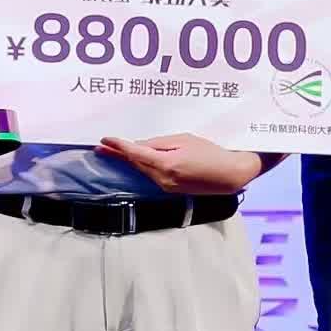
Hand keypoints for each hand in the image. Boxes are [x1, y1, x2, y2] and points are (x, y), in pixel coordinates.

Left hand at [97, 133, 262, 195]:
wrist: (229, 175)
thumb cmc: (210, 152)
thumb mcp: (183, 140)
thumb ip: (159, 143)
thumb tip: (140, 146)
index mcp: (165, 164)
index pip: (135, 153)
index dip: (119, 146)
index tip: (105, 140)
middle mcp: (162, 179)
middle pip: (135, 164)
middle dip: (118, 155)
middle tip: (100, 147)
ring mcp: (166, 187)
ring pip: (143, 170)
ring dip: (131, 160)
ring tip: (115, 151)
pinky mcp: (171, 190)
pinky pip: (153, 175)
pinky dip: (145, 166)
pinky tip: (139, 160)